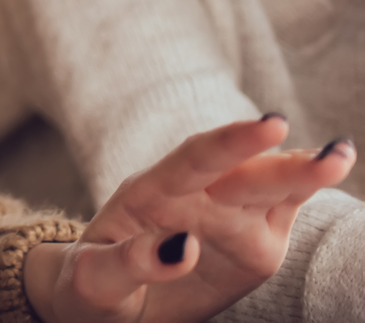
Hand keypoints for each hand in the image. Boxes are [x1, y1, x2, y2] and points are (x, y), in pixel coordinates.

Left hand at [23, 115, 355, 322]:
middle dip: (281, 162)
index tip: (269, 126)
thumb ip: (131, 261)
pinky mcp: (250, 236)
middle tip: (331, 153)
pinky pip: (280, 208)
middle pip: (240, 175)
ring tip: (338, 156)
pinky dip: (303, 191)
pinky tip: (329, 167)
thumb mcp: (93, 279)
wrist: (105, 302)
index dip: (231, 143)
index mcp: (148, 195)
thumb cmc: (91, 286)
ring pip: (267, 187)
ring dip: (302, 173)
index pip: (193, 160)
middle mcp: (192, 196)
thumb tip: (183, 247)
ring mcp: (224, 214)